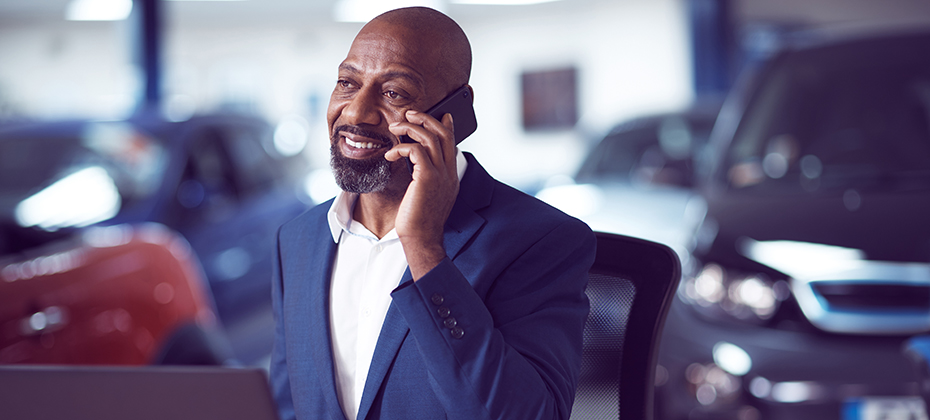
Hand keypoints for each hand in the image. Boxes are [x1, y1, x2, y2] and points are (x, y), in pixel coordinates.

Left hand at [386, 110, 458, 279]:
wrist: (422, 239)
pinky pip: (415, 150)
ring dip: (409, 127)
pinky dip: (400, 147)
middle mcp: (449, 172)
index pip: (452, 141)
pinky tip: (389, 155)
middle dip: (425, 118)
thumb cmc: (419, 221)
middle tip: (409, 114)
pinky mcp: (427, 178)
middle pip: (443, 132)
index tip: (439, 114)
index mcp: (450, 175)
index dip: (445, 124)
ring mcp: (440, 174)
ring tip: (393, 128)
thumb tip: (418, 165)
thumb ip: (427, 177)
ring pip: (429, 137)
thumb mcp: (427, 196)